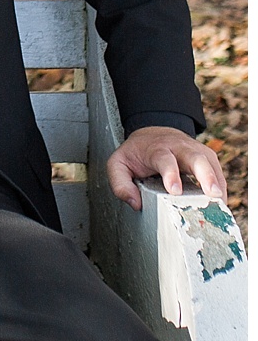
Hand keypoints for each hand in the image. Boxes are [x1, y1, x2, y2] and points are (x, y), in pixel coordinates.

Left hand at [106, 125, 225, 210]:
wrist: (153, 135)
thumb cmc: (136, 153)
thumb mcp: (118, 164)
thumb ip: (120, 184)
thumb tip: (135, 204)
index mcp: (157, 149)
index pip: (165, 160)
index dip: (171, 174)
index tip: (174, 191)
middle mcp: (180, 147)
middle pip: (196, 158)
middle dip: (205, 175)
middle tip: (211, 194)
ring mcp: (197, 151)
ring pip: (211, 165)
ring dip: (218, 185)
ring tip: (221, 206)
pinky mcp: (208, 158)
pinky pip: (218, 174)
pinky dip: (221, 189)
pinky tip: (220, 205)